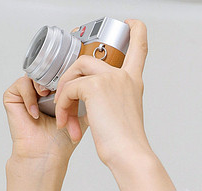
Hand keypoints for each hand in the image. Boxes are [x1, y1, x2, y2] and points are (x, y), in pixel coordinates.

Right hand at [3, 74, 87, 166]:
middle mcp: (40, 91)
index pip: (60, 74)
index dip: (67, 78)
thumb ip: (84, 97)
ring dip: (43, 86)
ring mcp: (26, 93)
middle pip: (48, 73)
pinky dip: (30, 96)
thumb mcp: (79, 114)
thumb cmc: (61, 141)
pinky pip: (21, 84)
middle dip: (56, 82)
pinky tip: (35, 113)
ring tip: (46, 99)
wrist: (47, 156)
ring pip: (35, 76)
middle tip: (61, 93)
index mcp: (55, 93)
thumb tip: (93, 80)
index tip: (72, 86)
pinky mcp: (12, 97)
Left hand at [53, 19, 152, 171]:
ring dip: (64, 93)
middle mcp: (124, 76)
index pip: (139, 46)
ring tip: (64, 115)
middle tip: (64, 101)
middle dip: (70, 78)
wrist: (128, 155)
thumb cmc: (126, 145)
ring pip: (75, 72)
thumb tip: (94, 105)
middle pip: (89, 59)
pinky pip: (69, 89)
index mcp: (134, 83)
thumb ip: (112, 102)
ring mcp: (110, 78)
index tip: (129, 23)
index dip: (135, 30)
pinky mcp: (94, 87)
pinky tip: (66, 121)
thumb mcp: (124, 118)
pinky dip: (62, 105)